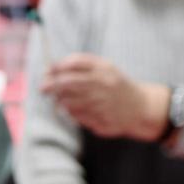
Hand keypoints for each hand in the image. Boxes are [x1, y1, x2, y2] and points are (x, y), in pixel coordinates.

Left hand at [42, 54, 168, 141]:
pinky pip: (77, 116)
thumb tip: (51, 69)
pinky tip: (77, 109)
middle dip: (51, 85)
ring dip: (61, 100)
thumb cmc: (115, 86)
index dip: (57, 67)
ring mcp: (103, 104)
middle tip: (42, 88)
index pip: (75, 63)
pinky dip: (72, 112)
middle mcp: (104, 85)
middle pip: (68, 82)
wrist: (141, 108)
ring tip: (63, 99)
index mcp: (105, 69)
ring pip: (69, 102)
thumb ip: (81, 65)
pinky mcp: (101, 120)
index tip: (47, 71)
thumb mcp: (105, 69)